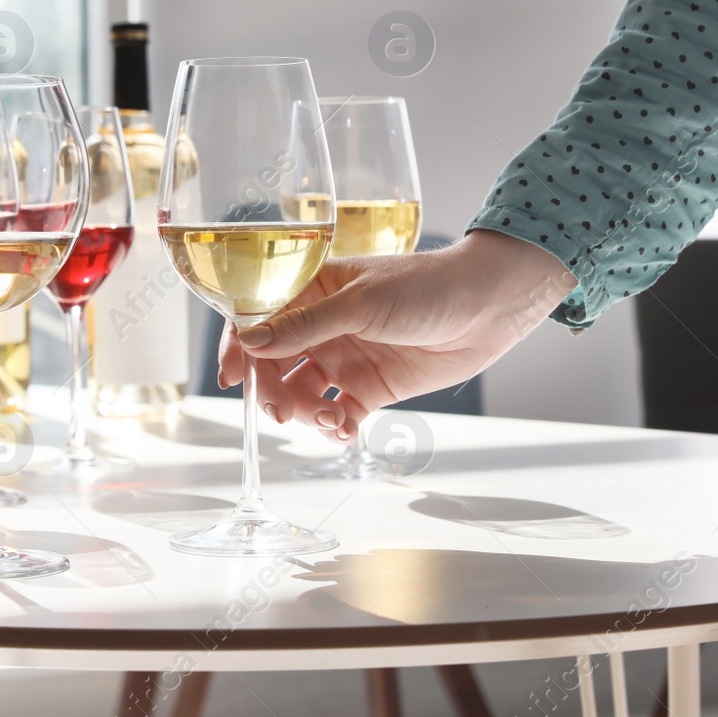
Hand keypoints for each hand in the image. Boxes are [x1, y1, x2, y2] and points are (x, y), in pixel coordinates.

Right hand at [218, 229, 576, 442]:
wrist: (487, 309)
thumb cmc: (426, 287)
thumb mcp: (361, 303)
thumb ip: (305, 326)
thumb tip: (249, 342)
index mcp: (312, 292)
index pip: (258, 320)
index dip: (238, 348)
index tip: (231, 378)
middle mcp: (321, 328)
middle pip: (274, 365)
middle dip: (272, 391)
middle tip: (281, 413)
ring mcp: (344, 359)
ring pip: (301, 394)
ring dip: (304, 413)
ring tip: (330, 417)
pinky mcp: (369, 389)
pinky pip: (336, 415)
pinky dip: (334, 428)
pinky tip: (345, 429)